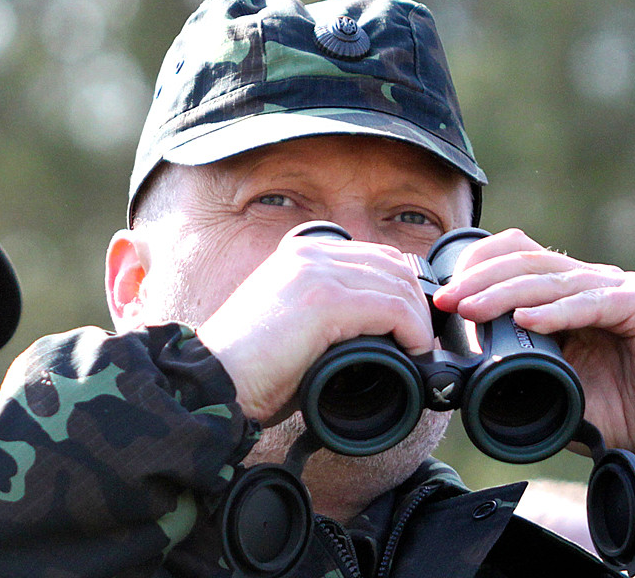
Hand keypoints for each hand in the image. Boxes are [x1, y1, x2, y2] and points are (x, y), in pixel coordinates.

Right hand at [197, 236, 433, 424]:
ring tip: (418, 350)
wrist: (212, 381)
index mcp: (301, 252)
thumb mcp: (292, 322)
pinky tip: (412, 352)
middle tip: (422, 340)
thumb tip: (373, 332)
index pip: (375, 256)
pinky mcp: (324, 299)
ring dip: (417, 320)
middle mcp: (311, 252)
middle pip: (392, 266)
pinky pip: (391, 308)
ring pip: (397, 286)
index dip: (401, 289)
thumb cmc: (249, 366)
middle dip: (415, 303)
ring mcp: (316, 271)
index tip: (412, 323)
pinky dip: (412, 331)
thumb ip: (328, 312)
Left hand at [432, 228, 634, 461]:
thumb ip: (518, 372)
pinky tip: (527, 320)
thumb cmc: (616, 412)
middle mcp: (592, 283)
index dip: (478, 269)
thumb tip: (464, 377)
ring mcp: (620, 289)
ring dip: (505, 292)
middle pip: (527, 262)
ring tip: (470, 308)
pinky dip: (557, 312)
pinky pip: (594, 303)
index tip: (443, 297)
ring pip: (553, 279)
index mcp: (568, 294)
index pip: (518, 259)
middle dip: (479, 279)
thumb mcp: (552, 388)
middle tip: (445, 301)